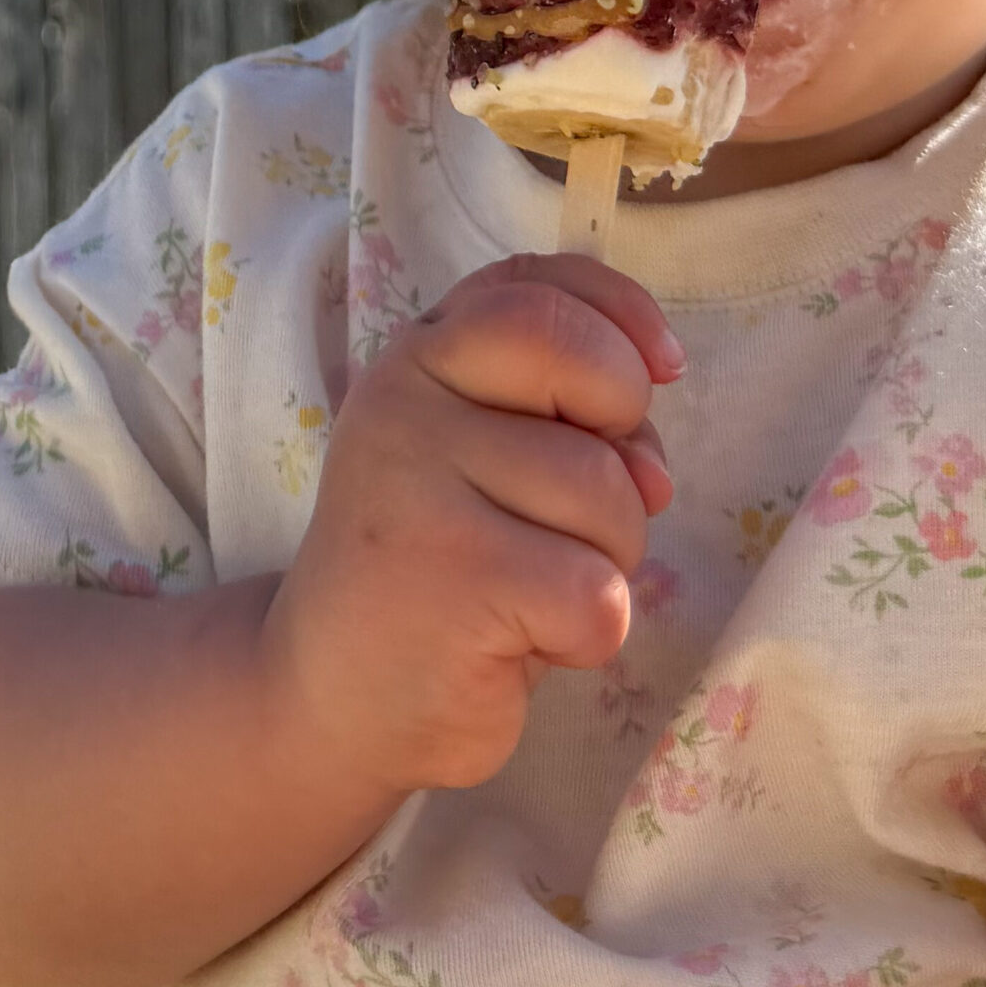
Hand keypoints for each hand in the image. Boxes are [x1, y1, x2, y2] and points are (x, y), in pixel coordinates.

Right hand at [259, 253, 680, 794]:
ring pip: (610, 497)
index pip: (537, 287)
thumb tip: (649, 467)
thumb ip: (562, 417)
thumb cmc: (439, 570)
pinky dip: (588, 637)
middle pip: (591, 370)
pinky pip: (600, 594)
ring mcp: (418, 486)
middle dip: (625, 449)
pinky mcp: (453, 578)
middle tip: (578, 512)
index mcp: (418, 357)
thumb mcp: (487, 459)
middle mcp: (404, 401)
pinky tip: (519, 644)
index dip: (620, 318)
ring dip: (604, 562)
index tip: (655, 373)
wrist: (330, 699)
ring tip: (526, 592)